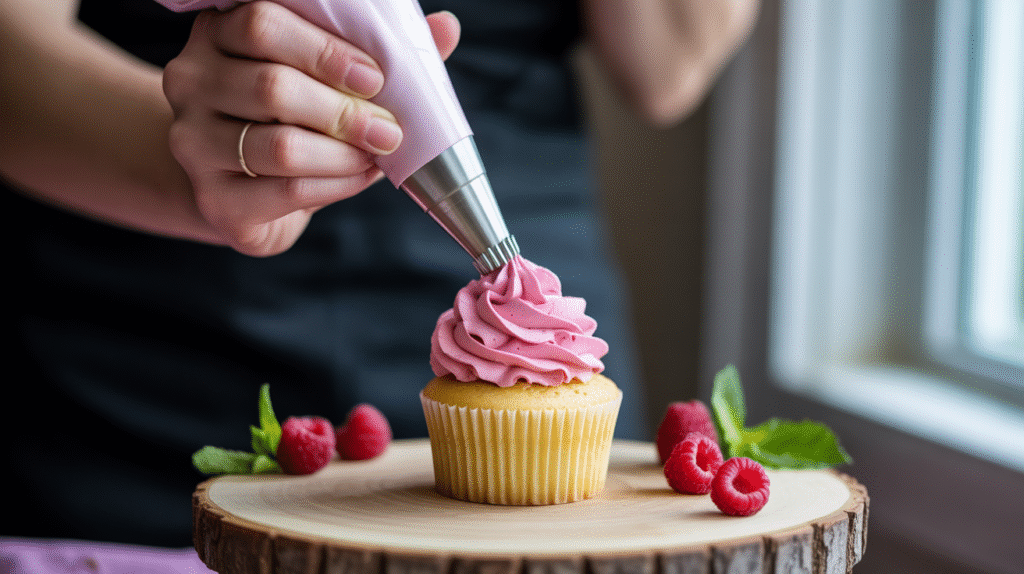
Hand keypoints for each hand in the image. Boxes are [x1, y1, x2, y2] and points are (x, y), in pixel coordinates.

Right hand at [162, 1, 459, 255]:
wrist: (242, 186)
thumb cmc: (292, 118)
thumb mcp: (326, 76)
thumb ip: (376, 50)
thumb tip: (445, 28)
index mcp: (219, 34)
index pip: (262, 24)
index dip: (325, 50)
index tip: (376, 76)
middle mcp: (192, 81)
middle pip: (272, 87)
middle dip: (345, 110)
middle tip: (389, 127)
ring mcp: (194, 142)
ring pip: (280, 145)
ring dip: (345, 153)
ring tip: (378, 153)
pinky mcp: (214, 199)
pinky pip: (285, 191)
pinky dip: (336, 185)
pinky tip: (360, 176)